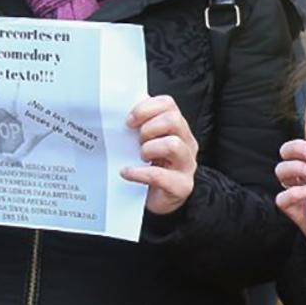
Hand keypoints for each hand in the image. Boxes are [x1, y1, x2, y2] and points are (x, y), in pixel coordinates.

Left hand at [124, 95, 196, 215]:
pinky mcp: (182, 186)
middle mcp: (187, 143)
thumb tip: (118, 109)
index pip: (168, 104)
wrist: (158, 200)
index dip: (146, 108)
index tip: (129, 121)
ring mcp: (187, 165)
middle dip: (149, 128)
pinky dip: (139, 173)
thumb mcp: (146, 142)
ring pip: (173, 145)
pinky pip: (159, 175)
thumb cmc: (150, 167)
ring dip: (149, 149)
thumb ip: (139, 125)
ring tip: (140, 157)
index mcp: (178, 128)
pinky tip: (127, 173)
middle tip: (137, 140)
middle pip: (173, 120)